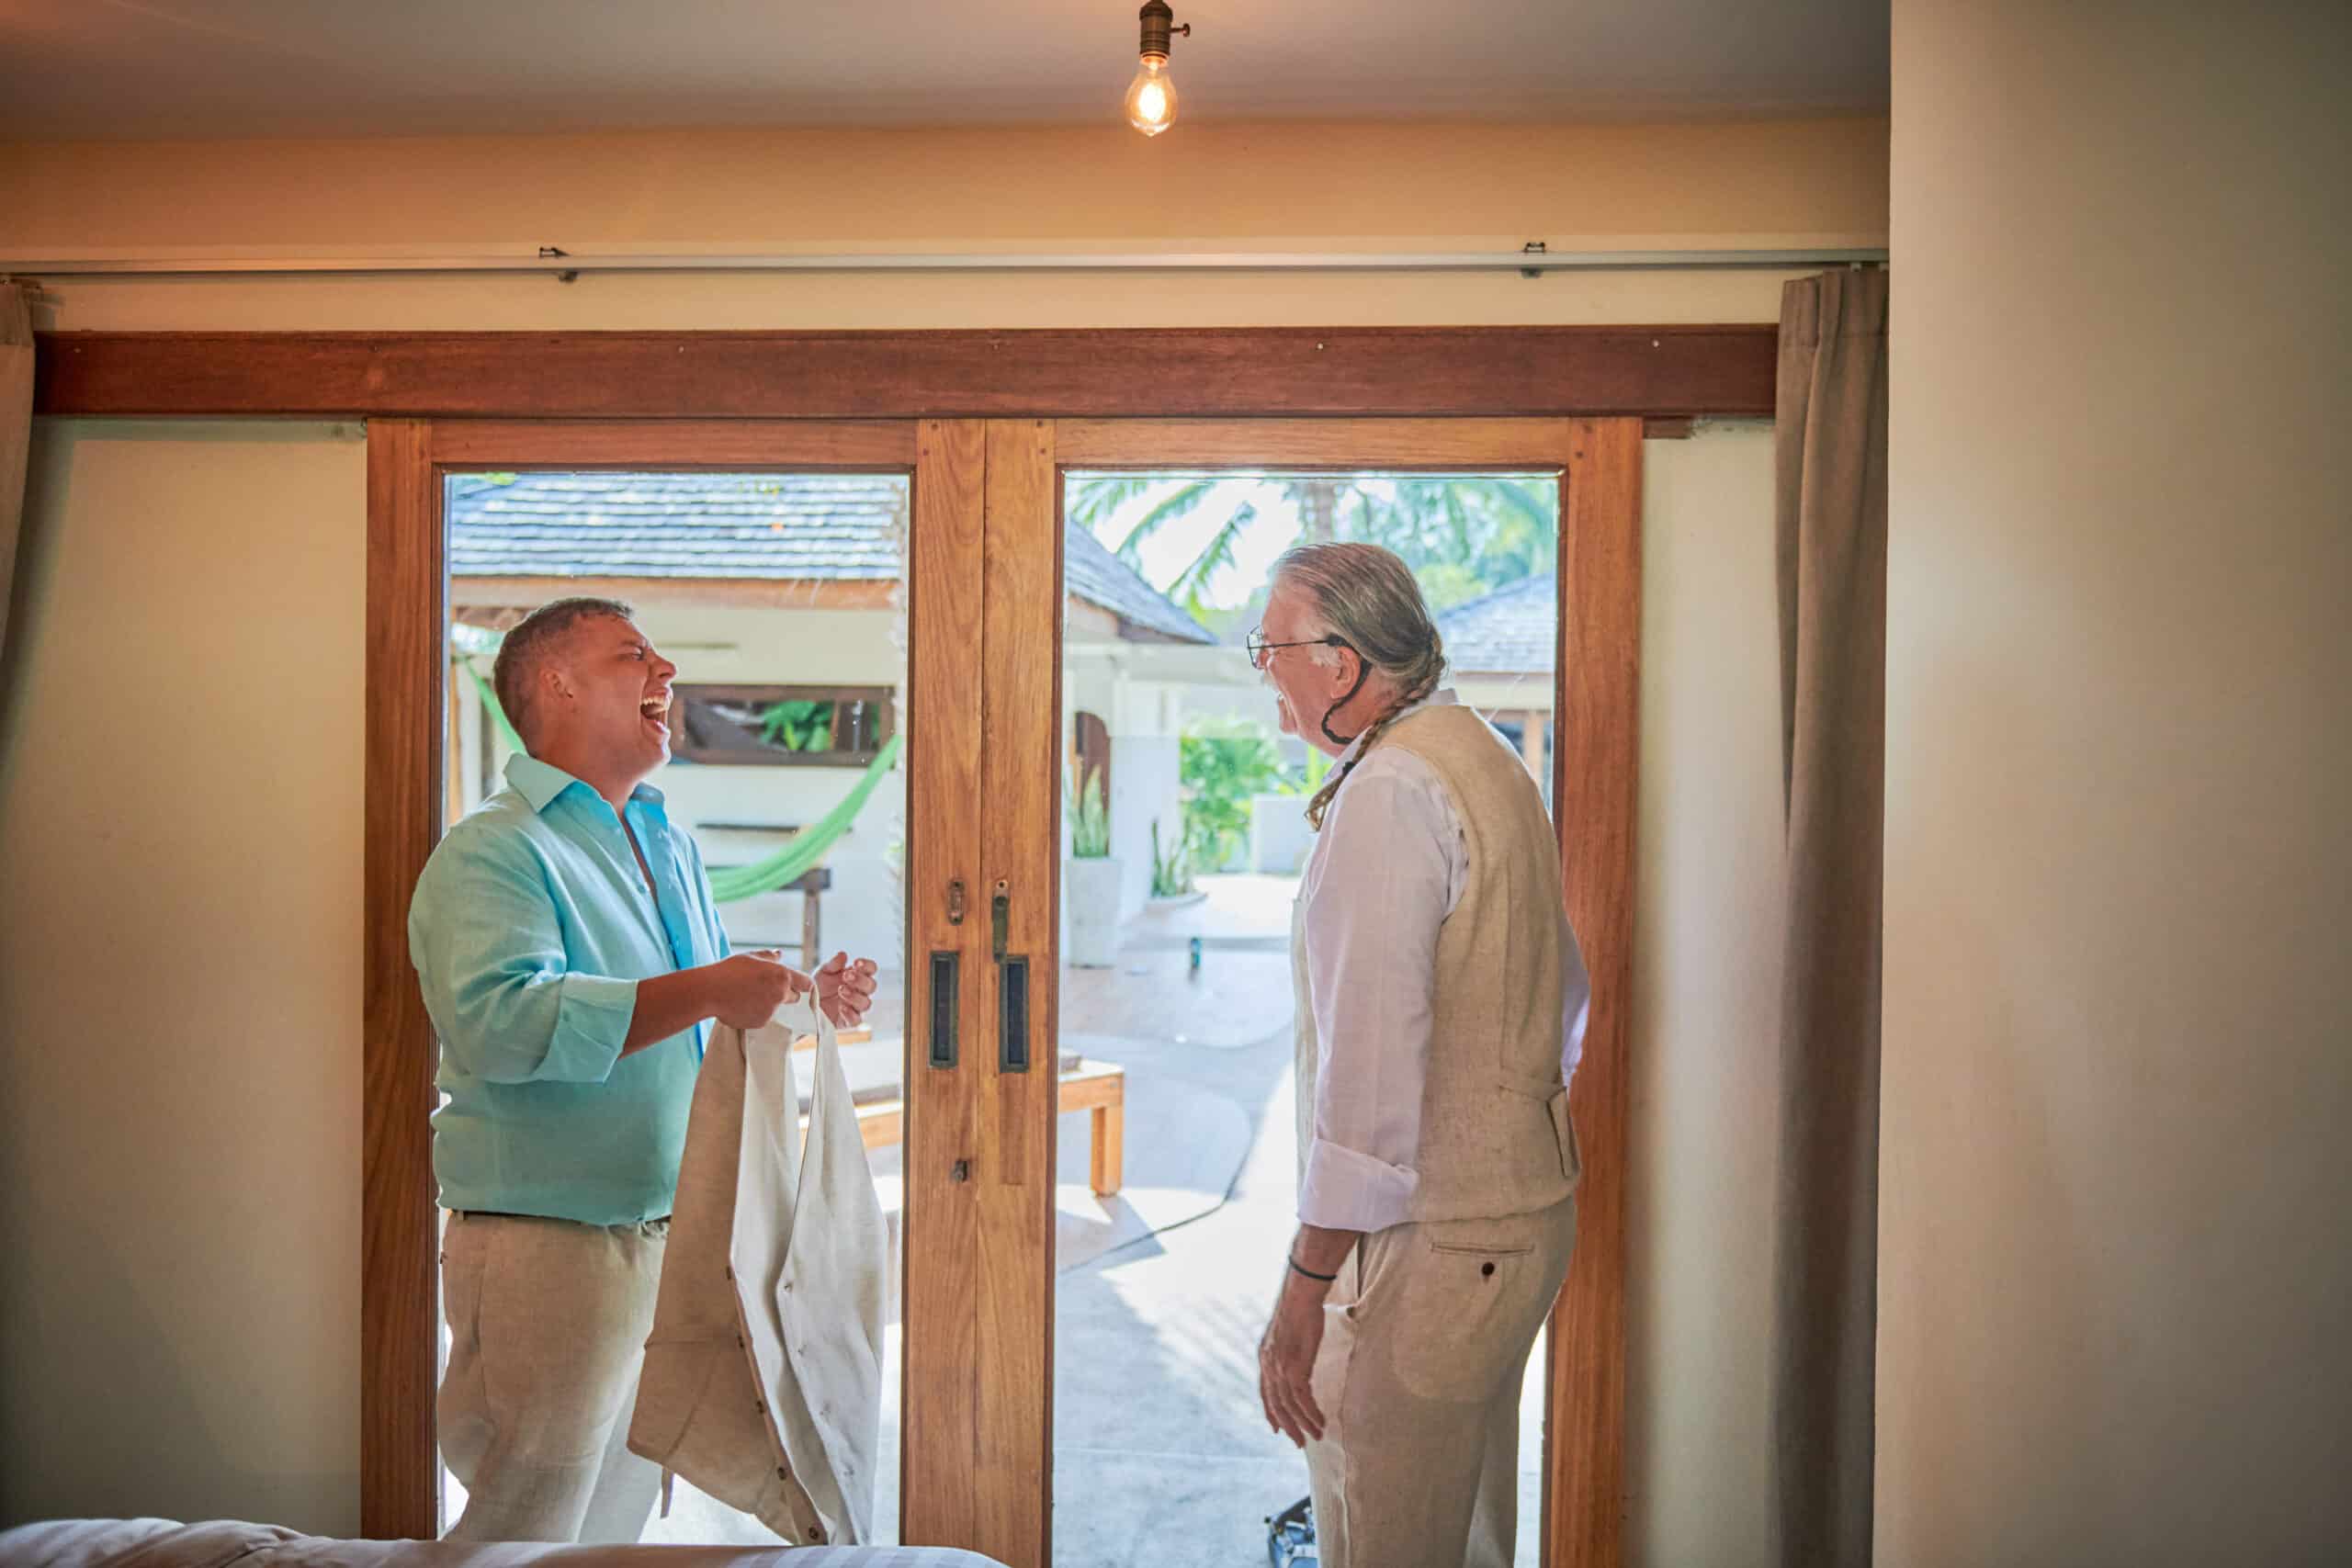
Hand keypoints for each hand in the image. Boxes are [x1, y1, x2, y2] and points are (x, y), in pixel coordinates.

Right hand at [710, 950, 809, 1028]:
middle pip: (794, 997)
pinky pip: (763, 1017)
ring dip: (769, 1003)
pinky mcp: (761, 1023)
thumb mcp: (751, 957)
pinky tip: (741, 1005)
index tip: (800, 984)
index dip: (804, 983)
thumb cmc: (729, 970)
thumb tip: (780, 954)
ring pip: (776, 1008)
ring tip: (747, 995)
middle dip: (786, 994)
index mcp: (782, 975)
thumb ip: (769, 957)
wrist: (710, 991)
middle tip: (766, 988)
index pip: (807, 983)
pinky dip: (756, 1013)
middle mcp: (781, 994)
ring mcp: (771, 1010)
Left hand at [814, 951, 878, 1028]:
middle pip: (871, 986)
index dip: (867, 966)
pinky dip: (850, 1013)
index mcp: (857, 977)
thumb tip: (843, 955)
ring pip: (866, 1003)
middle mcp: (859, 992)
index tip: (856, 963)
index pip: (870, 970)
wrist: (804, 1006)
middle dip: (860, 980)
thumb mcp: (822, 972)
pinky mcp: (848, 1022)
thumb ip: (832, 964)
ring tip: (841, 990)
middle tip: (847, 976)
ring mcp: (855, 1007)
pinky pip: (856, 1020)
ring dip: (855, 996)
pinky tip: (841, 1007)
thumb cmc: (818, 987)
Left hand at [1257, 1268, 1329, 1447]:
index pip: (1264, 1393)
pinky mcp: (1296, 1368)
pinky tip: (1320, 1420)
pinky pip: (1303, 1398)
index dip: (1270, 1412)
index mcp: (1264, 1358)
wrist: (1299, 1296)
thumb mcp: (1285, 1333)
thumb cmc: (1298, 1308)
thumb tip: (1295, 1355)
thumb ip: (1286, 1349)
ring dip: (1304, 1424)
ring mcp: (1281, 1368)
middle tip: (1299, 1442)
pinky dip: (1311, 1412)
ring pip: (1290, 1406)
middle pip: (1276, 1405)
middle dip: (1288, 1426)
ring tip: (1316, 1436)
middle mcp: (1269, 1366)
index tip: (1276, 1428)